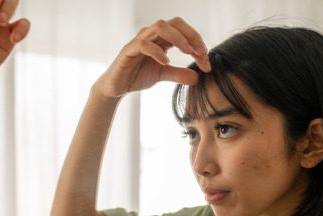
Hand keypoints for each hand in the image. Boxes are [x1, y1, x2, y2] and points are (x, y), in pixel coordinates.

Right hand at [95, 17, 210, 99]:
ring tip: (187, 51)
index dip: (198, 43)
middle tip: (202, 52)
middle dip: (191, 35)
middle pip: (174, 22)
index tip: (206, 62)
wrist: (116, 87)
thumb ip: (179, 74)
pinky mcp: (128, 50)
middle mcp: (151, 35)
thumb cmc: (137, 76)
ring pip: (160, 27)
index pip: (184, 31)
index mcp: (162, 38)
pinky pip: (143, 43)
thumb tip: (197, 78)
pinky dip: (157, 51)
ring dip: (178, 37)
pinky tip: (165, 62)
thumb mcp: (162, 74)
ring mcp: (139, 40)